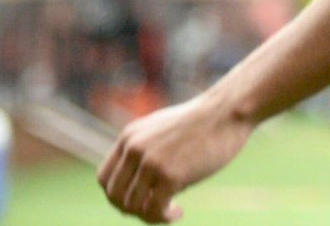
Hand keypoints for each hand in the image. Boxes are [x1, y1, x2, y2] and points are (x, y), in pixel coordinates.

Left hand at [96, 94, 255, 222]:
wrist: (225, 113)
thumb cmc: (199, 124)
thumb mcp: (160, 130)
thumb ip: (144, 150)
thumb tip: (141, 186)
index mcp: (129, 137)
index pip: (104, 179)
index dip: (117, 197)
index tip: (138, 200)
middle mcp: (134, 149)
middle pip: (115, 196)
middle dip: (131, 211)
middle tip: (154, 210)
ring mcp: (151, 162)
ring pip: (133, 207)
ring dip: (150, 217)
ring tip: (170, 210)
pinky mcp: (170, 175)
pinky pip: (154, 210)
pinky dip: (164, 218)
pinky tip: (179, 212)